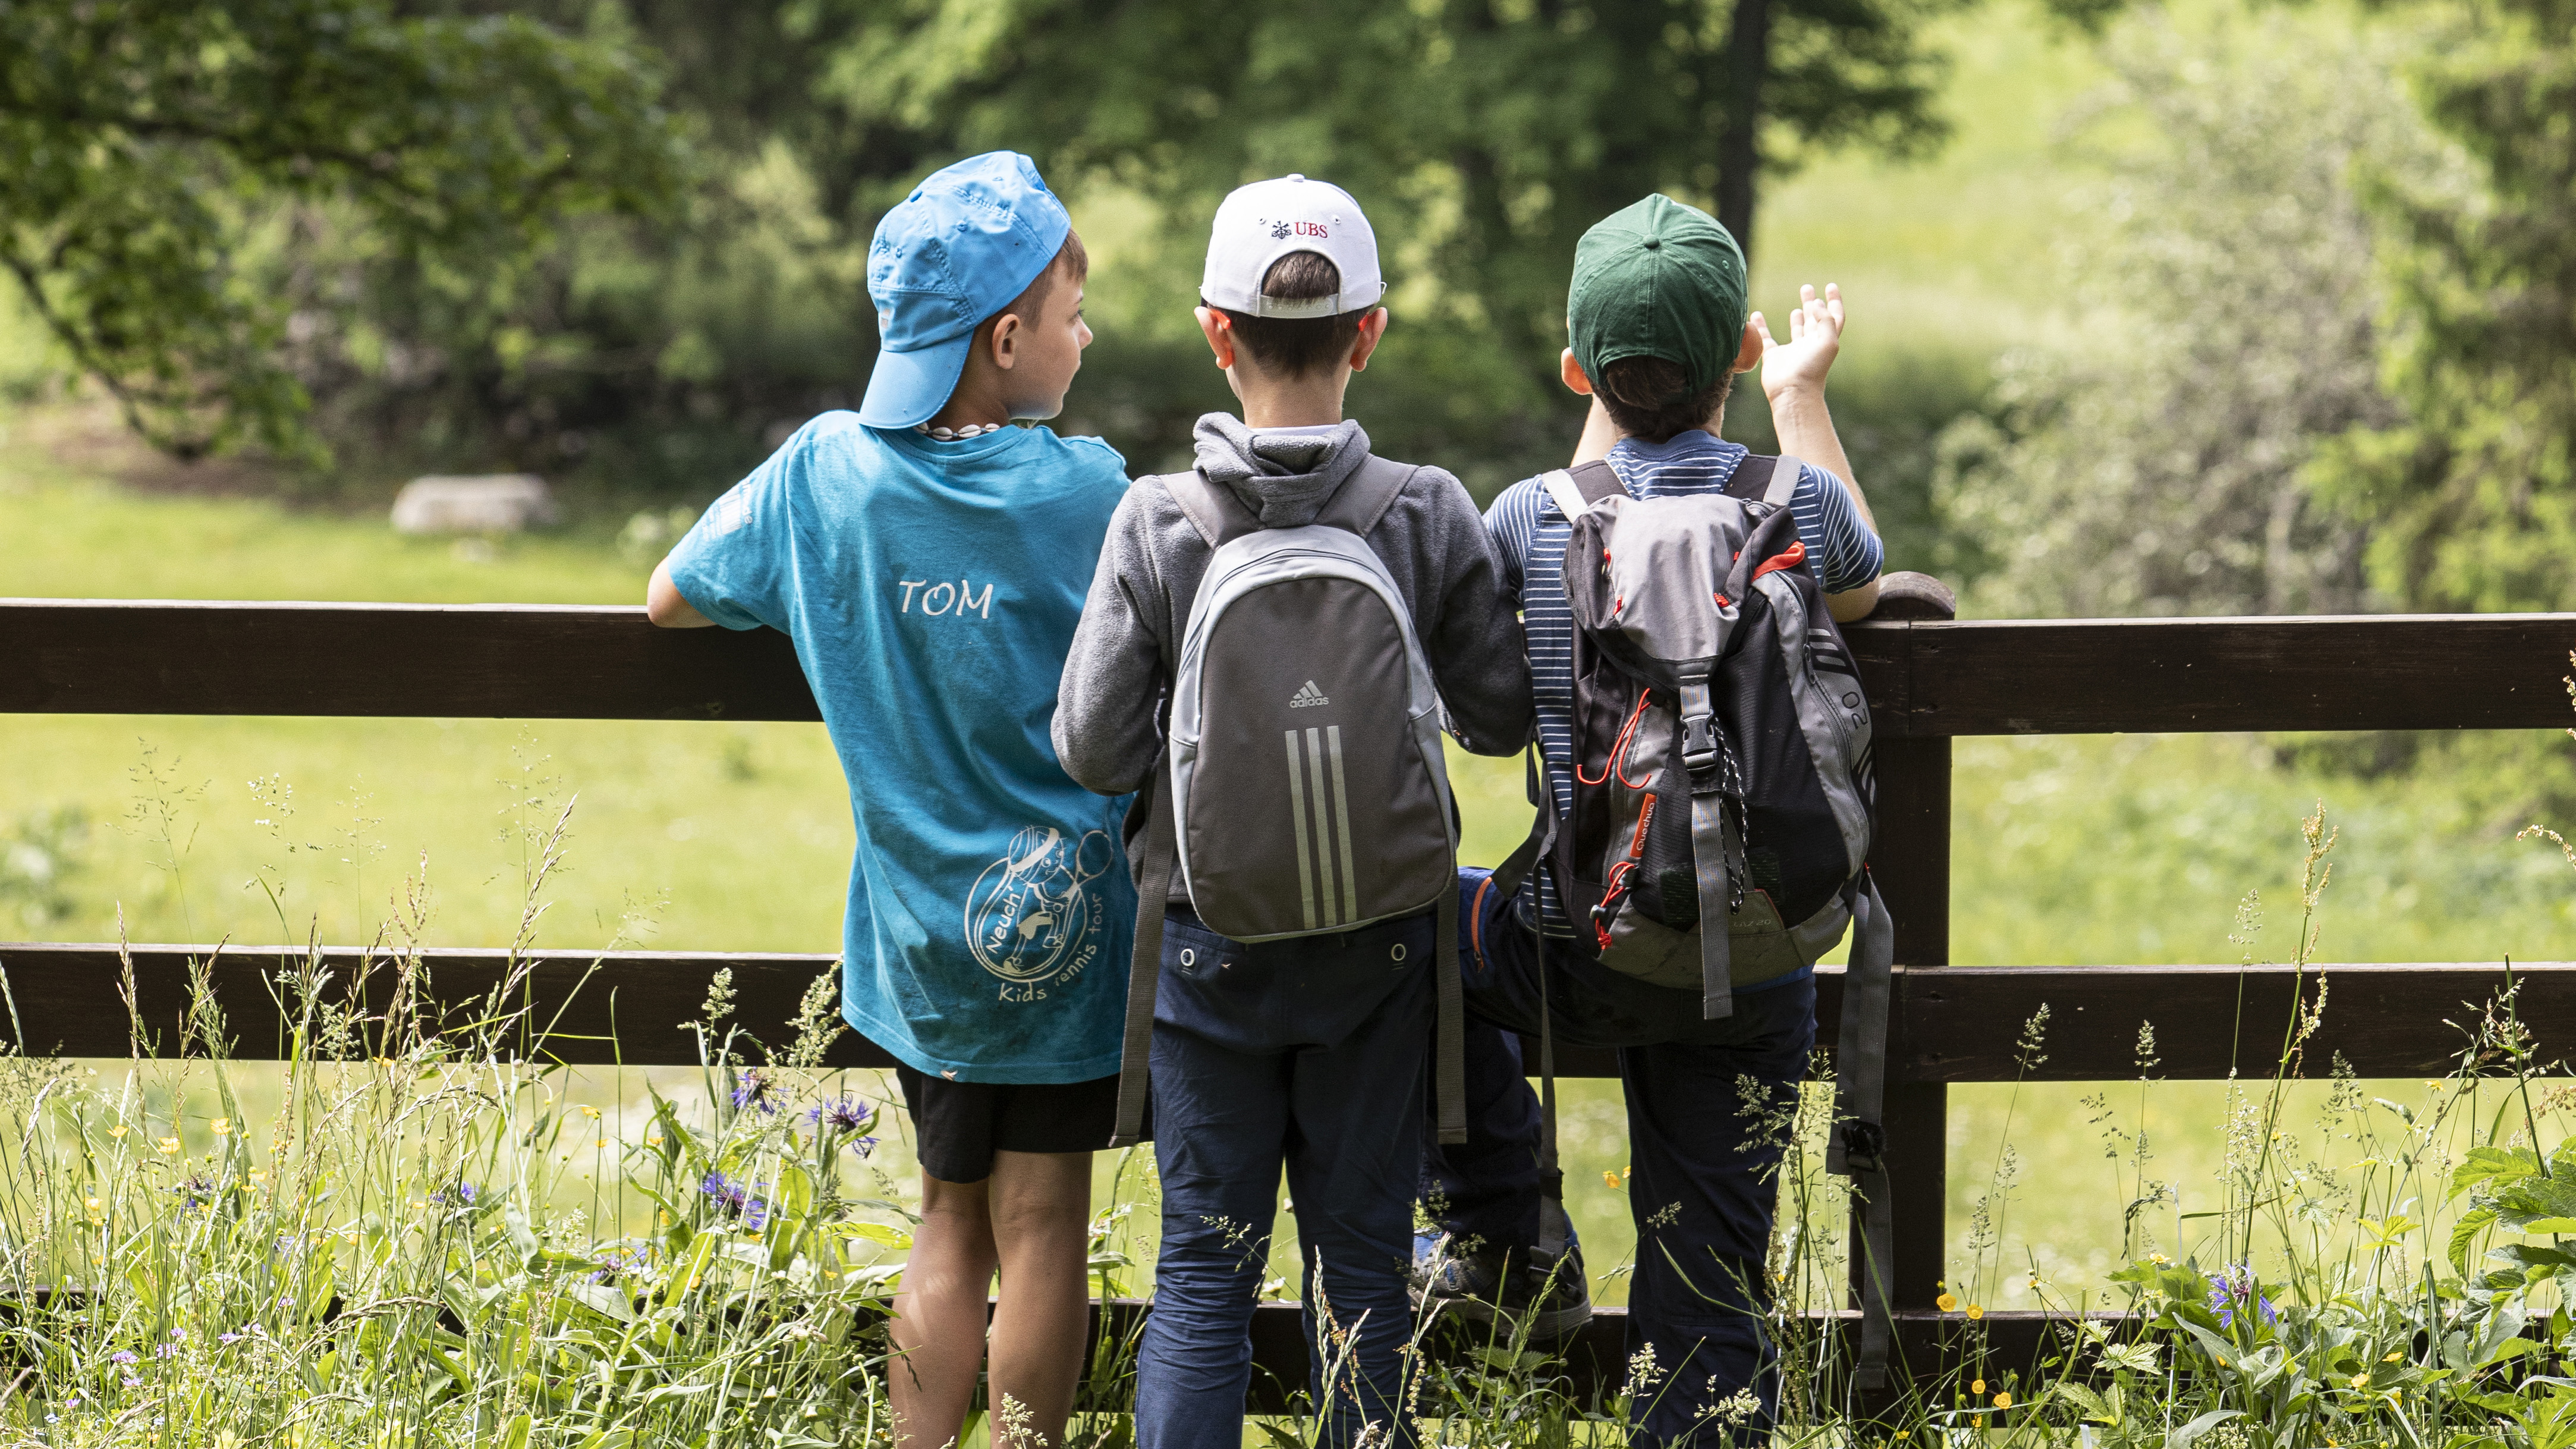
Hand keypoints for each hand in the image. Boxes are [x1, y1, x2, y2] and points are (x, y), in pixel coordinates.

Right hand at [1754, 283, 1842, 401]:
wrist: (1792, 392)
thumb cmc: (1812, 369)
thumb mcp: (1827, 341)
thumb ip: (1825, 319)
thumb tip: (1817, 304)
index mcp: (1825, 340)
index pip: (1833, 317)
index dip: (1834, 301)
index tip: (1830, 285)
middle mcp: (1810, 344)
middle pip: (1814, 319)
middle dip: (1812, 303)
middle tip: (1806, 287)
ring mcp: (1793, 351)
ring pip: (1796, 330)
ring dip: (1797, 317)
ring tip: (1796, 307)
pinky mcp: (1774, 357)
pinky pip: (1767, 338)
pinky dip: (1761, 326)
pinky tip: (1756, 315)